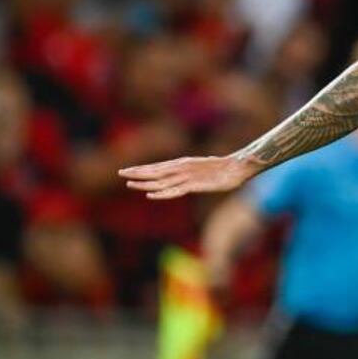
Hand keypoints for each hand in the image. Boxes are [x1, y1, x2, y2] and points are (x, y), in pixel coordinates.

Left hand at [120, 155, 261, 199]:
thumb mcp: (201, 168)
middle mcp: (181, 168)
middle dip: (137, 173)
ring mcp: (187, 177)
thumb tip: (182, 174)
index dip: (141, 169)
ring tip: (130, 184)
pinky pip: (175, 191)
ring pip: (161, 181)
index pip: (157, 167)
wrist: (236, 167)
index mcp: (182, 163)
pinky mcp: (195, 185)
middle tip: (120, 173)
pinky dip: (162, 193)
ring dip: (145, 183)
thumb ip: (189, 171)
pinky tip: (151, 195)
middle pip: (155, 171)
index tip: (127, 170)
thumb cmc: (222, 168)